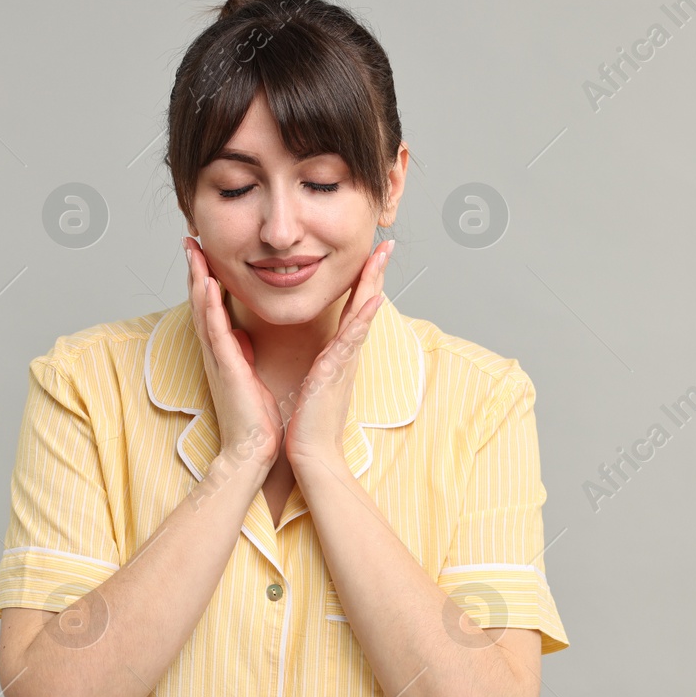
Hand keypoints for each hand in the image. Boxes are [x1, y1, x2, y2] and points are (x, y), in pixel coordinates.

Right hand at [182, 237, 284, 473]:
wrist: (253, 451)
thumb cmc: (255, 419)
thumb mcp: (248, 376)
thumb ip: (241, 355)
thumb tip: (240, 336)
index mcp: (223, 352)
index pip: (211, 307)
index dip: (205, 278)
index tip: (203, 251)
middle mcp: (215, 352)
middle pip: (200, 302)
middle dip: (195, 270)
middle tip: (189, 239)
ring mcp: (218, 359)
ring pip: (203, 311)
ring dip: (197, 279)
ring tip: (193, 251)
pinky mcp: (226, 369)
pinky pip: (216, 332)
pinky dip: (210, 307)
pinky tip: (208, 284)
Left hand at [283, 238, 393, 468]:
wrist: (311, 453)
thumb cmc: (309, 421)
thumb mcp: (314, 382)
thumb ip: (321, 363)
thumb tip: (322, 352)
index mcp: (338, 353)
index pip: (353, 309)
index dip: (363, 281)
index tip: (370, 255)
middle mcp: (346, 353)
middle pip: (365, 303)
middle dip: (375, 272)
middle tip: (387, 243)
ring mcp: (344, 361)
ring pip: (363, 314)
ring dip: (373, 284)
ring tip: (382, 256)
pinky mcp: (335, 372)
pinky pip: (352, 340)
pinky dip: (363, 319)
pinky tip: (372, 300)